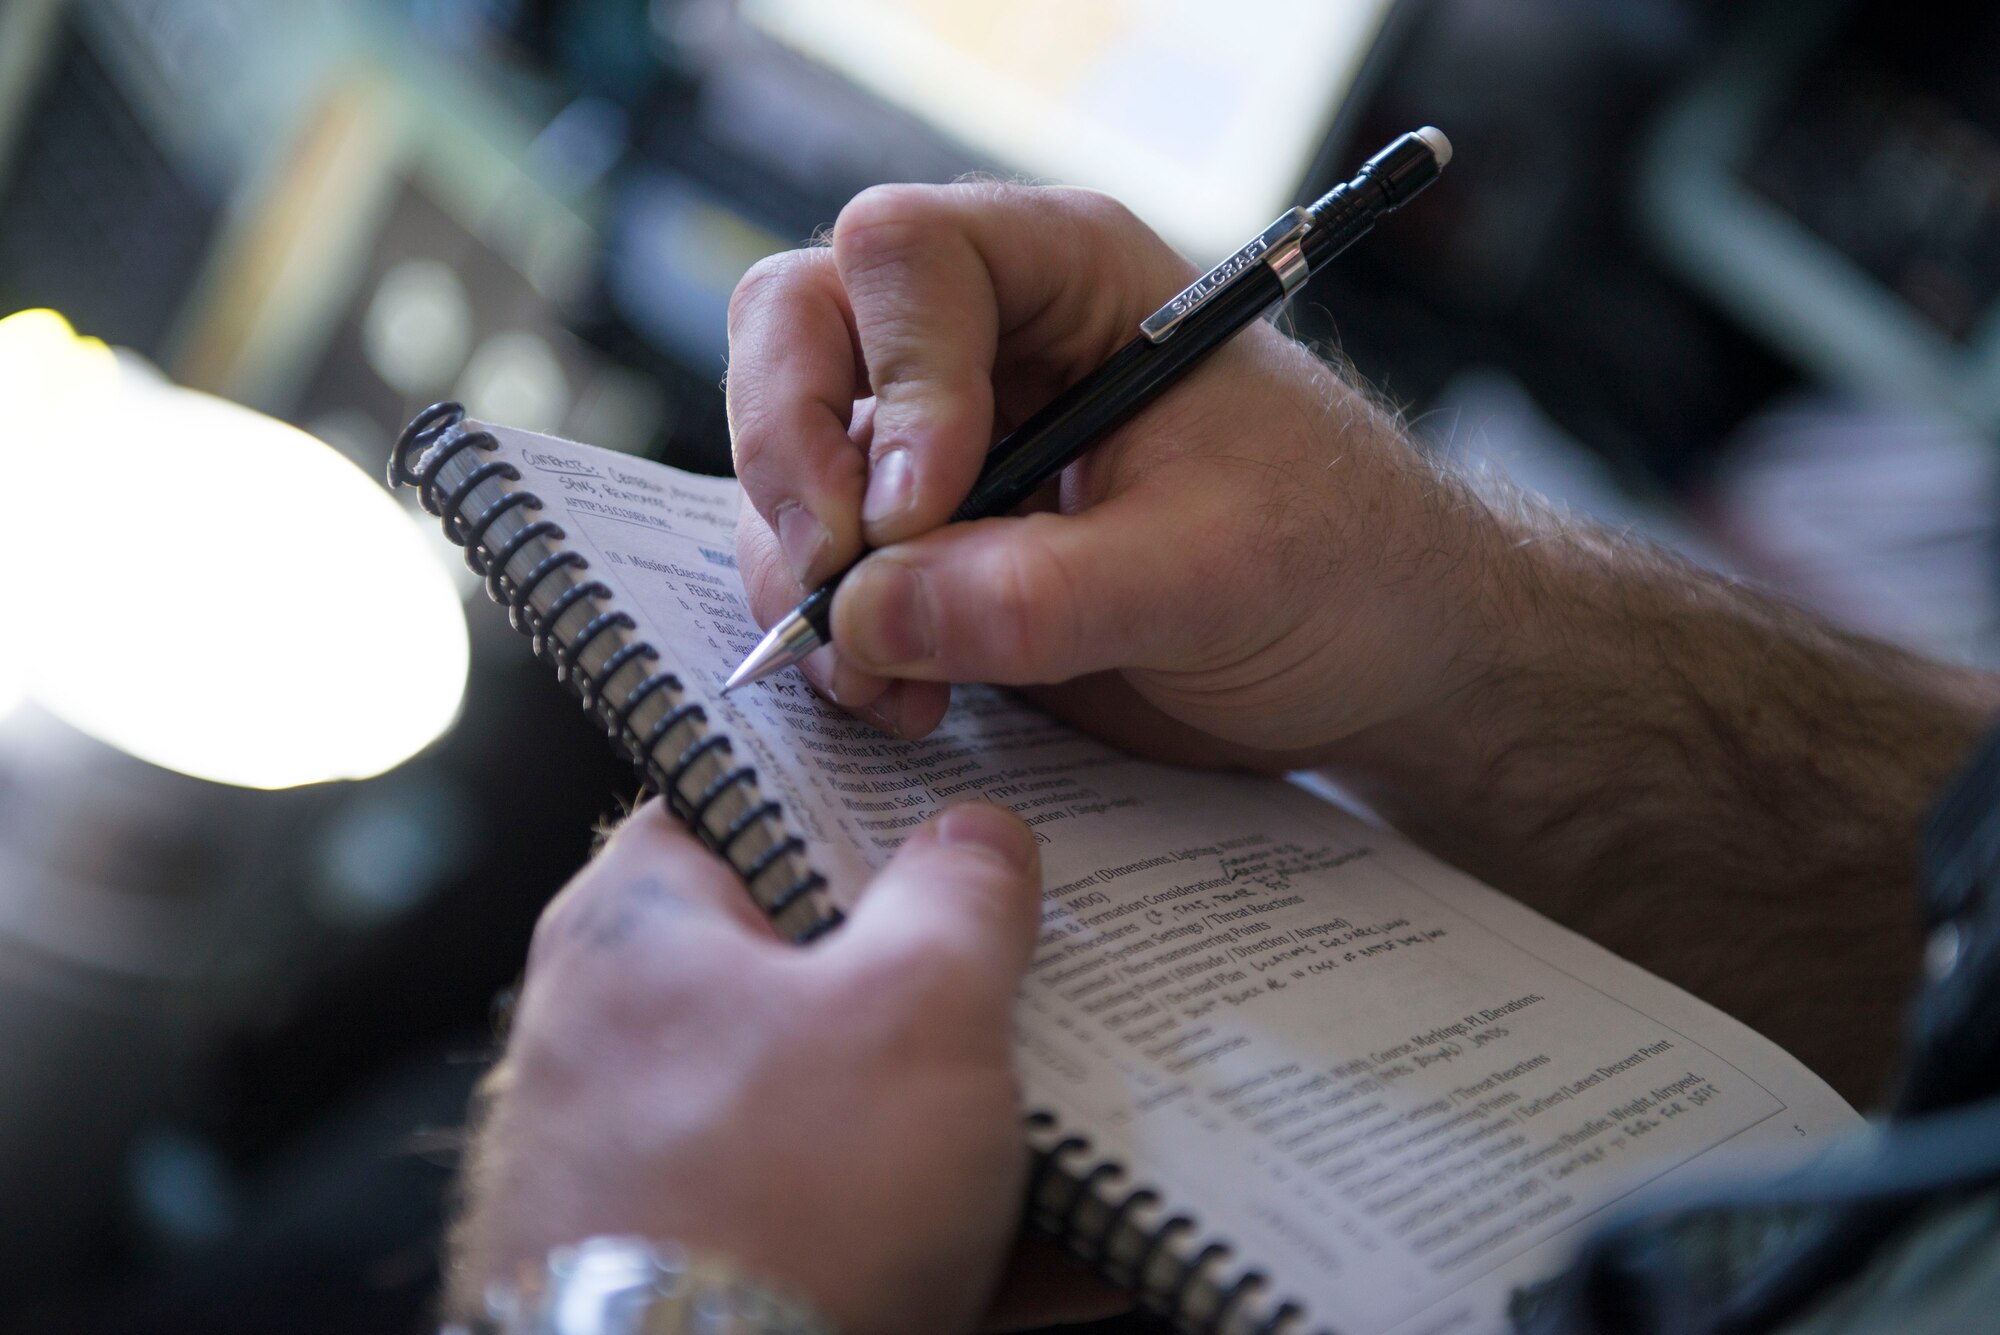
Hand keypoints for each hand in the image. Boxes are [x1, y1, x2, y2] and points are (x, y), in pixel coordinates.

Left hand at [449, 800, 1047, 1334]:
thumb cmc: (779, 1203)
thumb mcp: (915, 1010)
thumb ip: (960, 899)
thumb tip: (978, 833)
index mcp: (638, 933)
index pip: (735, 804)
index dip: (852, 798)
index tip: (958, 812)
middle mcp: (625, 1045)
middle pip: (810, 966)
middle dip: (944, 979)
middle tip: (1054, 964)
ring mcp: (665, 1174)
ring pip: (846, 1111)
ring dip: (971, 1121)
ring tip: (1102, 1110)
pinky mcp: (718, 1278)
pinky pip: (856, 1230)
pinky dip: (961, 1237)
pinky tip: (1088, 1248)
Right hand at [728, 182, 1502, 764]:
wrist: (1375, 660)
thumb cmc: (1343, 563)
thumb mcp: (1213, 573)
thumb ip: (1043, 596)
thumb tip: (868, 615)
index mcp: (1072, 274)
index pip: (907, 259)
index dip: (895, 379)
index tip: (921, 511)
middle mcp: (986, 337)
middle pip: (800, 330)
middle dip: (793, 462)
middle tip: (830, 582)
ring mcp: (944, 441)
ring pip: (789, 456)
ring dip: (800, 574)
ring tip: (882, 678)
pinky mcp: (929, 545)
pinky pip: (821, 562)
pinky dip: (832, 636)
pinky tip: (899, 696)